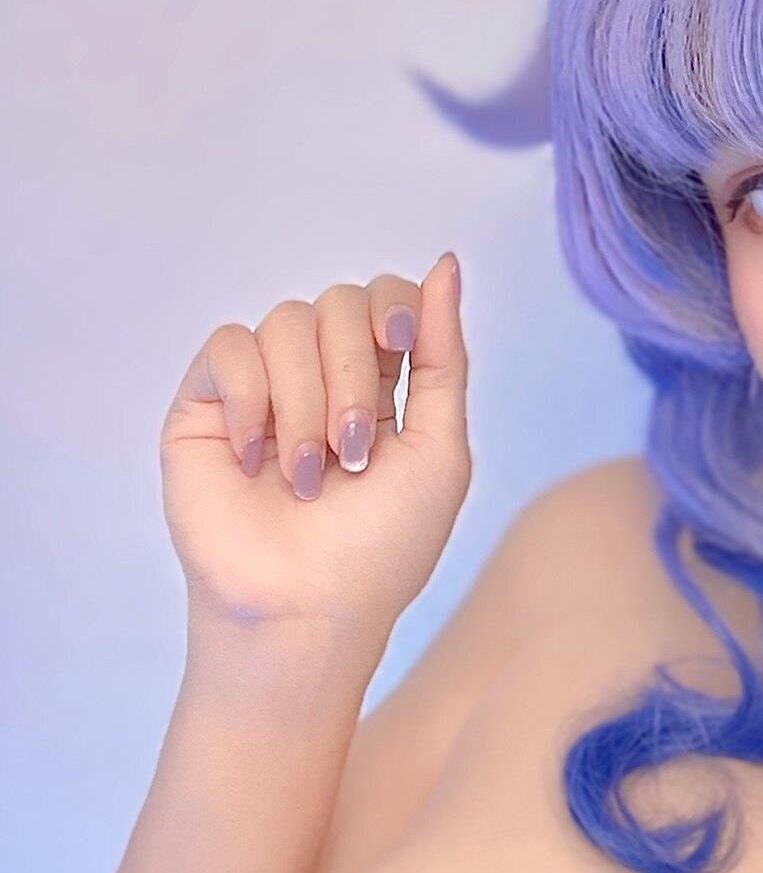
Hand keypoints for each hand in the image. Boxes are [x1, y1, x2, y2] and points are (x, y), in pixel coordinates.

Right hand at [161, 253, 470, 644]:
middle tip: (352, 454)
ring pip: (286, 323)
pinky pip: (229, 347)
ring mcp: (261, 390)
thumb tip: (447, 263)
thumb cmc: (381, 548)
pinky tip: (255, 458)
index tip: (402, 342)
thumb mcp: (441, 449)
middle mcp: (319, 379)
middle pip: (339, 303)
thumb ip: (445, 356)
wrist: (307, 609)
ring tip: (310, 475)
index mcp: (380, 388)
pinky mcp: (206, 406)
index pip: (385, 299)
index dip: (395, 304)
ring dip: (307, 402)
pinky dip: (252, 398)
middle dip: (353, 375)